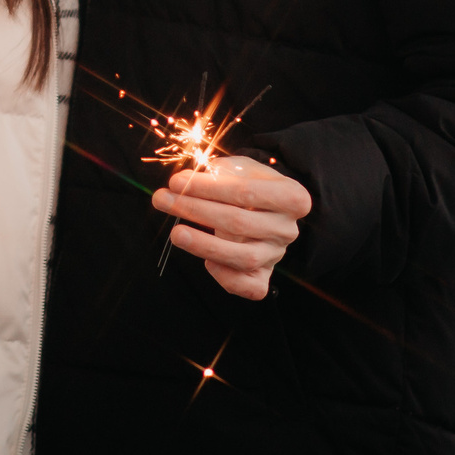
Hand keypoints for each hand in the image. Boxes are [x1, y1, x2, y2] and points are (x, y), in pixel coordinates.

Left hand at [154, 155, 310, 300]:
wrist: (266, 209)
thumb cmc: (249, 183)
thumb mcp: (239, 168)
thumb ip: (215, 172)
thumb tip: (183, 182)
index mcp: (292, 197)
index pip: (247, 191)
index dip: (208, 188)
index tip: (175, 181)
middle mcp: (288, 228)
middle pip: (239, 222)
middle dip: (195, 210)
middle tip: (162, 199)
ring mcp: (277, 255)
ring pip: (243, 257)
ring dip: (204, 245)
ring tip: (175, 232)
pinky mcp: (265, 277)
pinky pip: (248, 287)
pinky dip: (226, 276)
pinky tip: (206, 262)